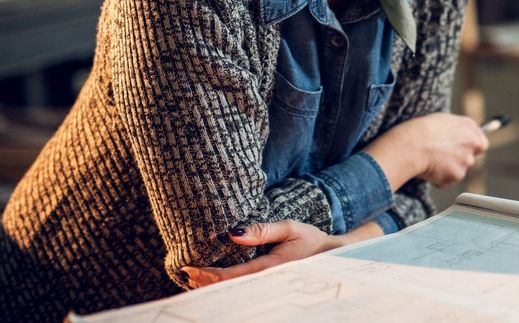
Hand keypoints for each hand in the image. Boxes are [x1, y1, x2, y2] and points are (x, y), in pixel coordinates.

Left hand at [181, 220, 335, 286]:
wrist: (332, 257)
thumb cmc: (311, 240)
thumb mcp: (290, 228)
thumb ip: (262, 230)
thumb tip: (232, 234)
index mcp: (268, 268)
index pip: (230, 276)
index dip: (207, 274)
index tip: (189, 268)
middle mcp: (266, 281)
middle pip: (228, 287)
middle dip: (205, 282)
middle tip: (186, 273)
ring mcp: (267, 285)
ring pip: (234, 290)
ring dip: (213, 285)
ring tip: (194, 278)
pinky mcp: (268, 284)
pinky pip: (242, 287)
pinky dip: (226, 285)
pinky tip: (215, 281)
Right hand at [365, 113, 488, 188]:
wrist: (413, 145)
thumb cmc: (422, 130)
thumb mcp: (442, 121)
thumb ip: (456, 131)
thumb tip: (457, 137)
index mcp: (469, 127)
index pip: (481, 143)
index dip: (471, 148)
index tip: (462, 151)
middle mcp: (472, 144)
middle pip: (469, 158)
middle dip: (457, 160)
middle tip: (440, 157)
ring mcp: (466, 161)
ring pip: (458, 170)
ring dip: (447, 169)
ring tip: (429, 160)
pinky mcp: (456, 175)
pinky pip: (447, 180)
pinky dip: (438, 178)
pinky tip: (428, 168)